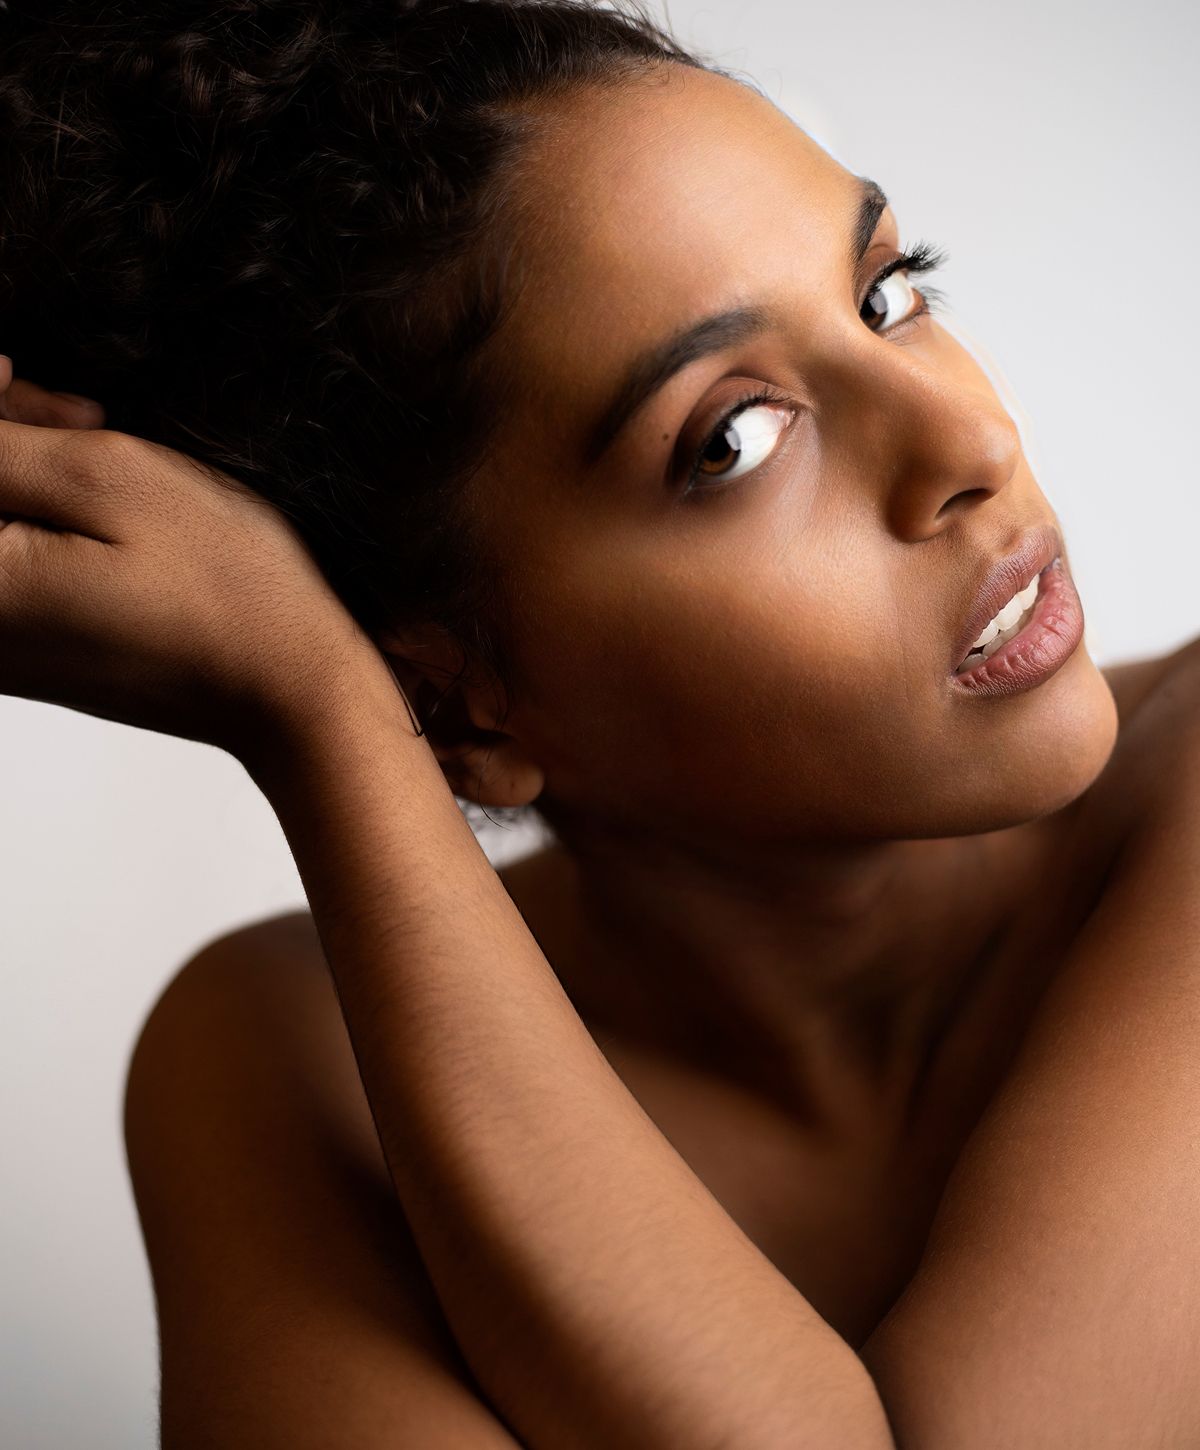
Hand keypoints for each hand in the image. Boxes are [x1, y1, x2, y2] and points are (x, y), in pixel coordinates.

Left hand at [0, 357, 394, 761]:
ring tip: (106, 466)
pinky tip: (103, 515)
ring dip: (27, 477)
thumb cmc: (223, 589)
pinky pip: (16, 568)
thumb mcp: (107, 478)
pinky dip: (43, 525)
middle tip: (81, 417)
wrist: (288, 687)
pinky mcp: (30, 657)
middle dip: (3, 437)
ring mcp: (1, 652)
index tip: (22, 379)